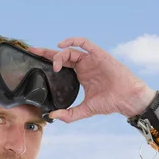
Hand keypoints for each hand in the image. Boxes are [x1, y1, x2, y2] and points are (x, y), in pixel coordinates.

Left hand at [29, 37, 155, 121]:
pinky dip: (72, 41)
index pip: (61, 66)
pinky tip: (61, 46)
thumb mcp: (85, 110)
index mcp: (80, 75)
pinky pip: (84, 43)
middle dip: (46, 53)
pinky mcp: (98, 54)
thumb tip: (52, 117)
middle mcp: (84, 65)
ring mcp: (91, 59)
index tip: (34, 63)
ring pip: (71, 50)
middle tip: (32, 52)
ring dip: (60, 54)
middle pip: (62, 55)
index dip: (48, 63)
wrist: (126, 98)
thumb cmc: (109, 103)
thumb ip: (69, 114)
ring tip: (54, 64)